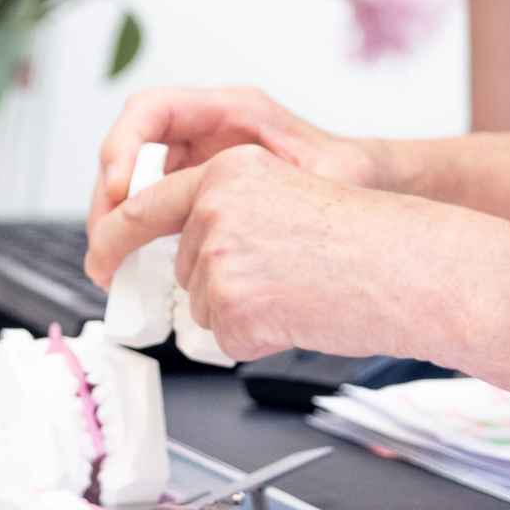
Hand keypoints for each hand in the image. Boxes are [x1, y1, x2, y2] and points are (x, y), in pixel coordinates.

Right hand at [86, 86, 377, 252]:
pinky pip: (155, 203)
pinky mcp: (200, 187)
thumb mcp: (325, 178)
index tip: (123, 191)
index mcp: (233, 110)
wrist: (369, 184)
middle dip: (109, 193)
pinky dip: (139, 232)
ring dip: (116, 218)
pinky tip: (137, 265)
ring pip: (136, 177)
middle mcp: (208, 128)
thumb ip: (289, 193)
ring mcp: (200, 157)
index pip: (154, 110)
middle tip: (104, 244)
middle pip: (132, 146)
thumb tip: (244, 222)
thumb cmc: (352, 173)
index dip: (125, 146)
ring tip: (109, 263)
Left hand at [94, 145, 500, 365]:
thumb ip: (228, 212)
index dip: (114, 238)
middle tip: (283, 281)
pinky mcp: (234, 305)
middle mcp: (214, 206)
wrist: (410, 267)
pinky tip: (302, 313)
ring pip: (206, 307)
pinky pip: (228, 339)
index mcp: (227, 170)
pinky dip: (261, 339)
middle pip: (186, 269)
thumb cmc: (365, 239)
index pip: (146, 205)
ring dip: (246, 312)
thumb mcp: (283, 197)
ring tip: (302, 291)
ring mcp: (220, 257)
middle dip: (221, 287)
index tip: (99, 260)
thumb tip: (186, 257)